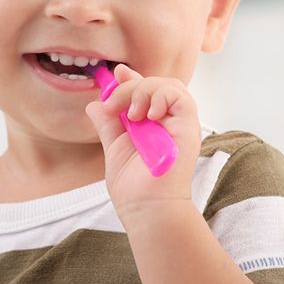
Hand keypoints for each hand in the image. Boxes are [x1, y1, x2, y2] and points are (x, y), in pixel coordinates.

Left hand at [85, 64, 200, 224]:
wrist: (145, 209)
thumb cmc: (134, 188)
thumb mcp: (115, 147)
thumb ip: (109, 124)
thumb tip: (95, 104)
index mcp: (154, 124)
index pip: (147, 91)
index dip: (132, 79)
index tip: (117, 74)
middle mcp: (169, 121)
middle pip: (157, 83)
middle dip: (132, 86)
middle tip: (114, 106)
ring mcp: (180, 123)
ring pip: (169, 85)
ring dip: (144, 91)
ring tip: (132, 115)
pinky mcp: (188, 127)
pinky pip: (181, 97)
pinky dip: (161, 97)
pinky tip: (146, 115)